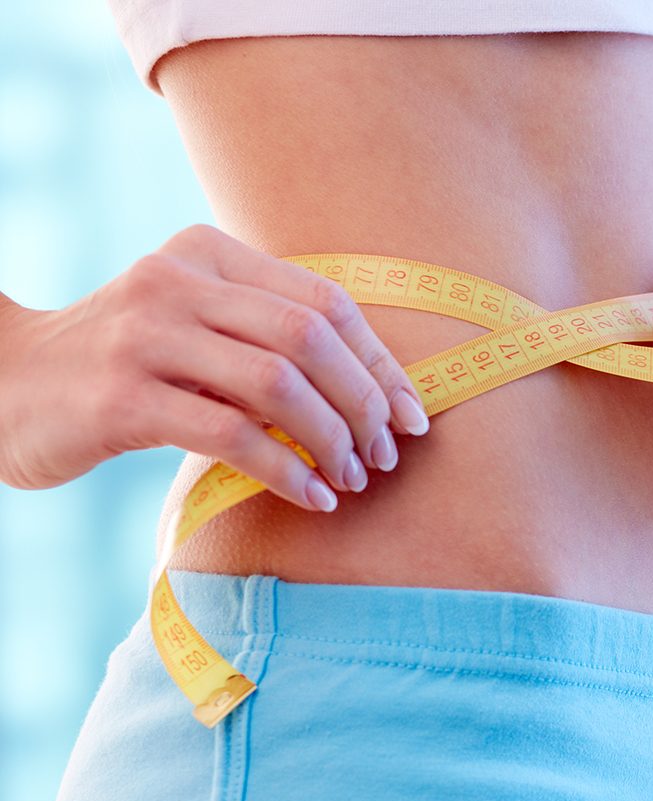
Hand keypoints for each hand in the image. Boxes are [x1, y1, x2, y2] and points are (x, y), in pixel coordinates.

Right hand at [0, 223, 429, 510]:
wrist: (6, 386)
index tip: (413, 419)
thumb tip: (378, 398)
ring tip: (351, 480)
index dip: (380, 365)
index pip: (324, 302)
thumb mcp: (198, 330)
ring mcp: (147, 333)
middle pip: (310, 336)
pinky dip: (286, 470)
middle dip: (364, 404)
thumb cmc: (129, 369)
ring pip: (277, 381)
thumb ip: (268, 340)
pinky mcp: (124, 395)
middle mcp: (179, 280)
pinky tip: (312, 497)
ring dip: (331, 440)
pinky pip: (232, 433)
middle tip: (383, 457)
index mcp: (209, 253)